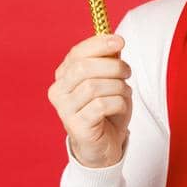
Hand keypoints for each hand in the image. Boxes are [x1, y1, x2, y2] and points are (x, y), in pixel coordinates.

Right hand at [48, 33, 132, 167]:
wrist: (104, 145)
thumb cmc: (106, 110)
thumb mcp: (109, 81)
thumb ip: (109, 61)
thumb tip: (114, 41)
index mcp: (63, 76)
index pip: (77, 53)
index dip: (98, 44)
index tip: (120, 41)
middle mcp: (58, 91)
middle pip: (83, 68)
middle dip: (112, 66)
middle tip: (128, 72)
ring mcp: (65, 110)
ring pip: (94, 87)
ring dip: (118, 87)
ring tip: (125, 92)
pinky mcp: (77, 126)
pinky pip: (100, 106)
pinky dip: (118, 103)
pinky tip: (120, 107)